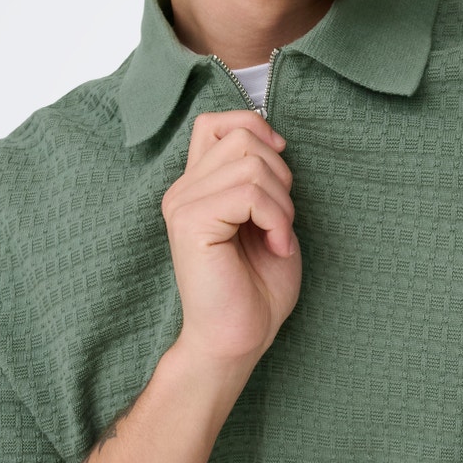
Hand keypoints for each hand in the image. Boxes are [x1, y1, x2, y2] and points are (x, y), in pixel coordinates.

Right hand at [161, 109, 301, 369]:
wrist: (238, 339)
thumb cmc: (256, 289)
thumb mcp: (267, 219)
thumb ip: (261, 178)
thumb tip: (272, 139)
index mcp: (196, 187)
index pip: (217, 123)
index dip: (256, 131)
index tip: (280, 172)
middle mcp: (182, 190)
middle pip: (242, 136)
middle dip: (280, 175)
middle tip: (280, 222)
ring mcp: (182, 204)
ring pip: (251, 163)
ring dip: (281, 203)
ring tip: (277, 238)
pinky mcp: (190, 223)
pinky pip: (248, 193)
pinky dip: (276, 219)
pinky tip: (276, 247)